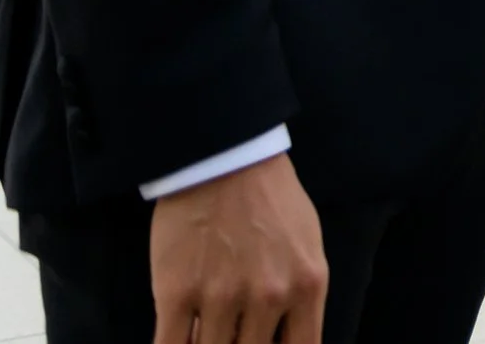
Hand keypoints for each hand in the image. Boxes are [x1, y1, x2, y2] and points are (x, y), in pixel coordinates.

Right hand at [148, 152, 326, 343]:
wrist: (225, 159)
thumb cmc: (270, 200)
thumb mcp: (307, 246)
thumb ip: (301, 295)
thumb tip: (286, 339)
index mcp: (307, 286)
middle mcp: (269, 297)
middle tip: (230, 336)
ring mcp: (221, 297)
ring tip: (206, 331)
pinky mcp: (177, 294)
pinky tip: (177, 343)